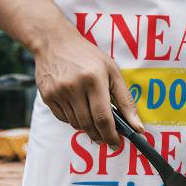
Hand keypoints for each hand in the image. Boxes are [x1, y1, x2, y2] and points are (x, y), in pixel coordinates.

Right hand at [34, 29, 143, 146]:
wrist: (55, 42)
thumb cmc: (88, 56)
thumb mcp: (112, 71)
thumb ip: (126, 100)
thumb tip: (137, 127)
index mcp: (94, 79)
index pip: (103, 117)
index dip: (111, 135)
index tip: (117, 143)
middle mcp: (75, 87)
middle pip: (89, 124)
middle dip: (100, 136)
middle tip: (107, 138)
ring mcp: (59, 92)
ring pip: (76, 124)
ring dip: (87, 127)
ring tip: (93, 117)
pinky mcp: (47, 96)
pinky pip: (64, 119)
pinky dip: (74, 119)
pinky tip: (78, 107)